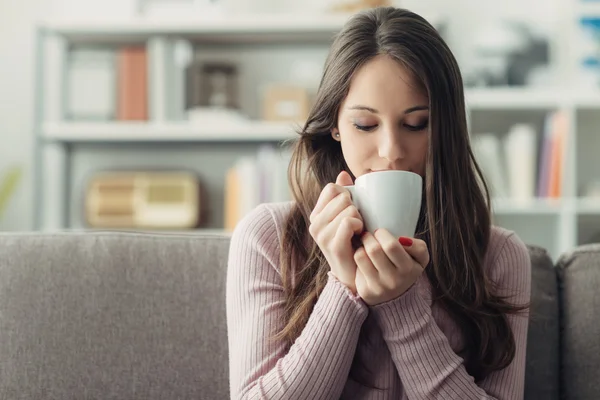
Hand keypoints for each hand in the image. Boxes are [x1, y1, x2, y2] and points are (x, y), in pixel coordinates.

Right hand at [309, 171, 363, 293]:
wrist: (353, 274)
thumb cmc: (353, 242)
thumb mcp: (347, 216)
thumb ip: (344, 195)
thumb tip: (343, 174)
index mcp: (317, 214)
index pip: (332, 188)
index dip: (347, 195)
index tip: (352, 210)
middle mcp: (315, 224)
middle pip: (342, 197)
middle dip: (355, 207)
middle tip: (356, 224)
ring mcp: (321, 235)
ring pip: (348, 208)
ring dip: (359, 218)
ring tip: (358, 231)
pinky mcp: (332, 245)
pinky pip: (349, 221)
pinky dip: (359, 226)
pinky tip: (359, 235)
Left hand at [354, 229, 429, 305]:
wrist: (397, 297)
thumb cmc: (406, 270)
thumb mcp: (420, 259)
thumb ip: (419, 247)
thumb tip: (402, 240)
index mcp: (408, 269)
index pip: (391, 246)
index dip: (382, 234)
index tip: (380, 232)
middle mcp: (393, 280)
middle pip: (374, 250)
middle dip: (369, 237)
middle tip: (370, 236)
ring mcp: (378, 286)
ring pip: (361, 255)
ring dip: (362, 246)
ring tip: (366, 245)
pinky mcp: (366, 290)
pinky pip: (356, 266)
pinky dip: (358, 256)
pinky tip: (363, 257)